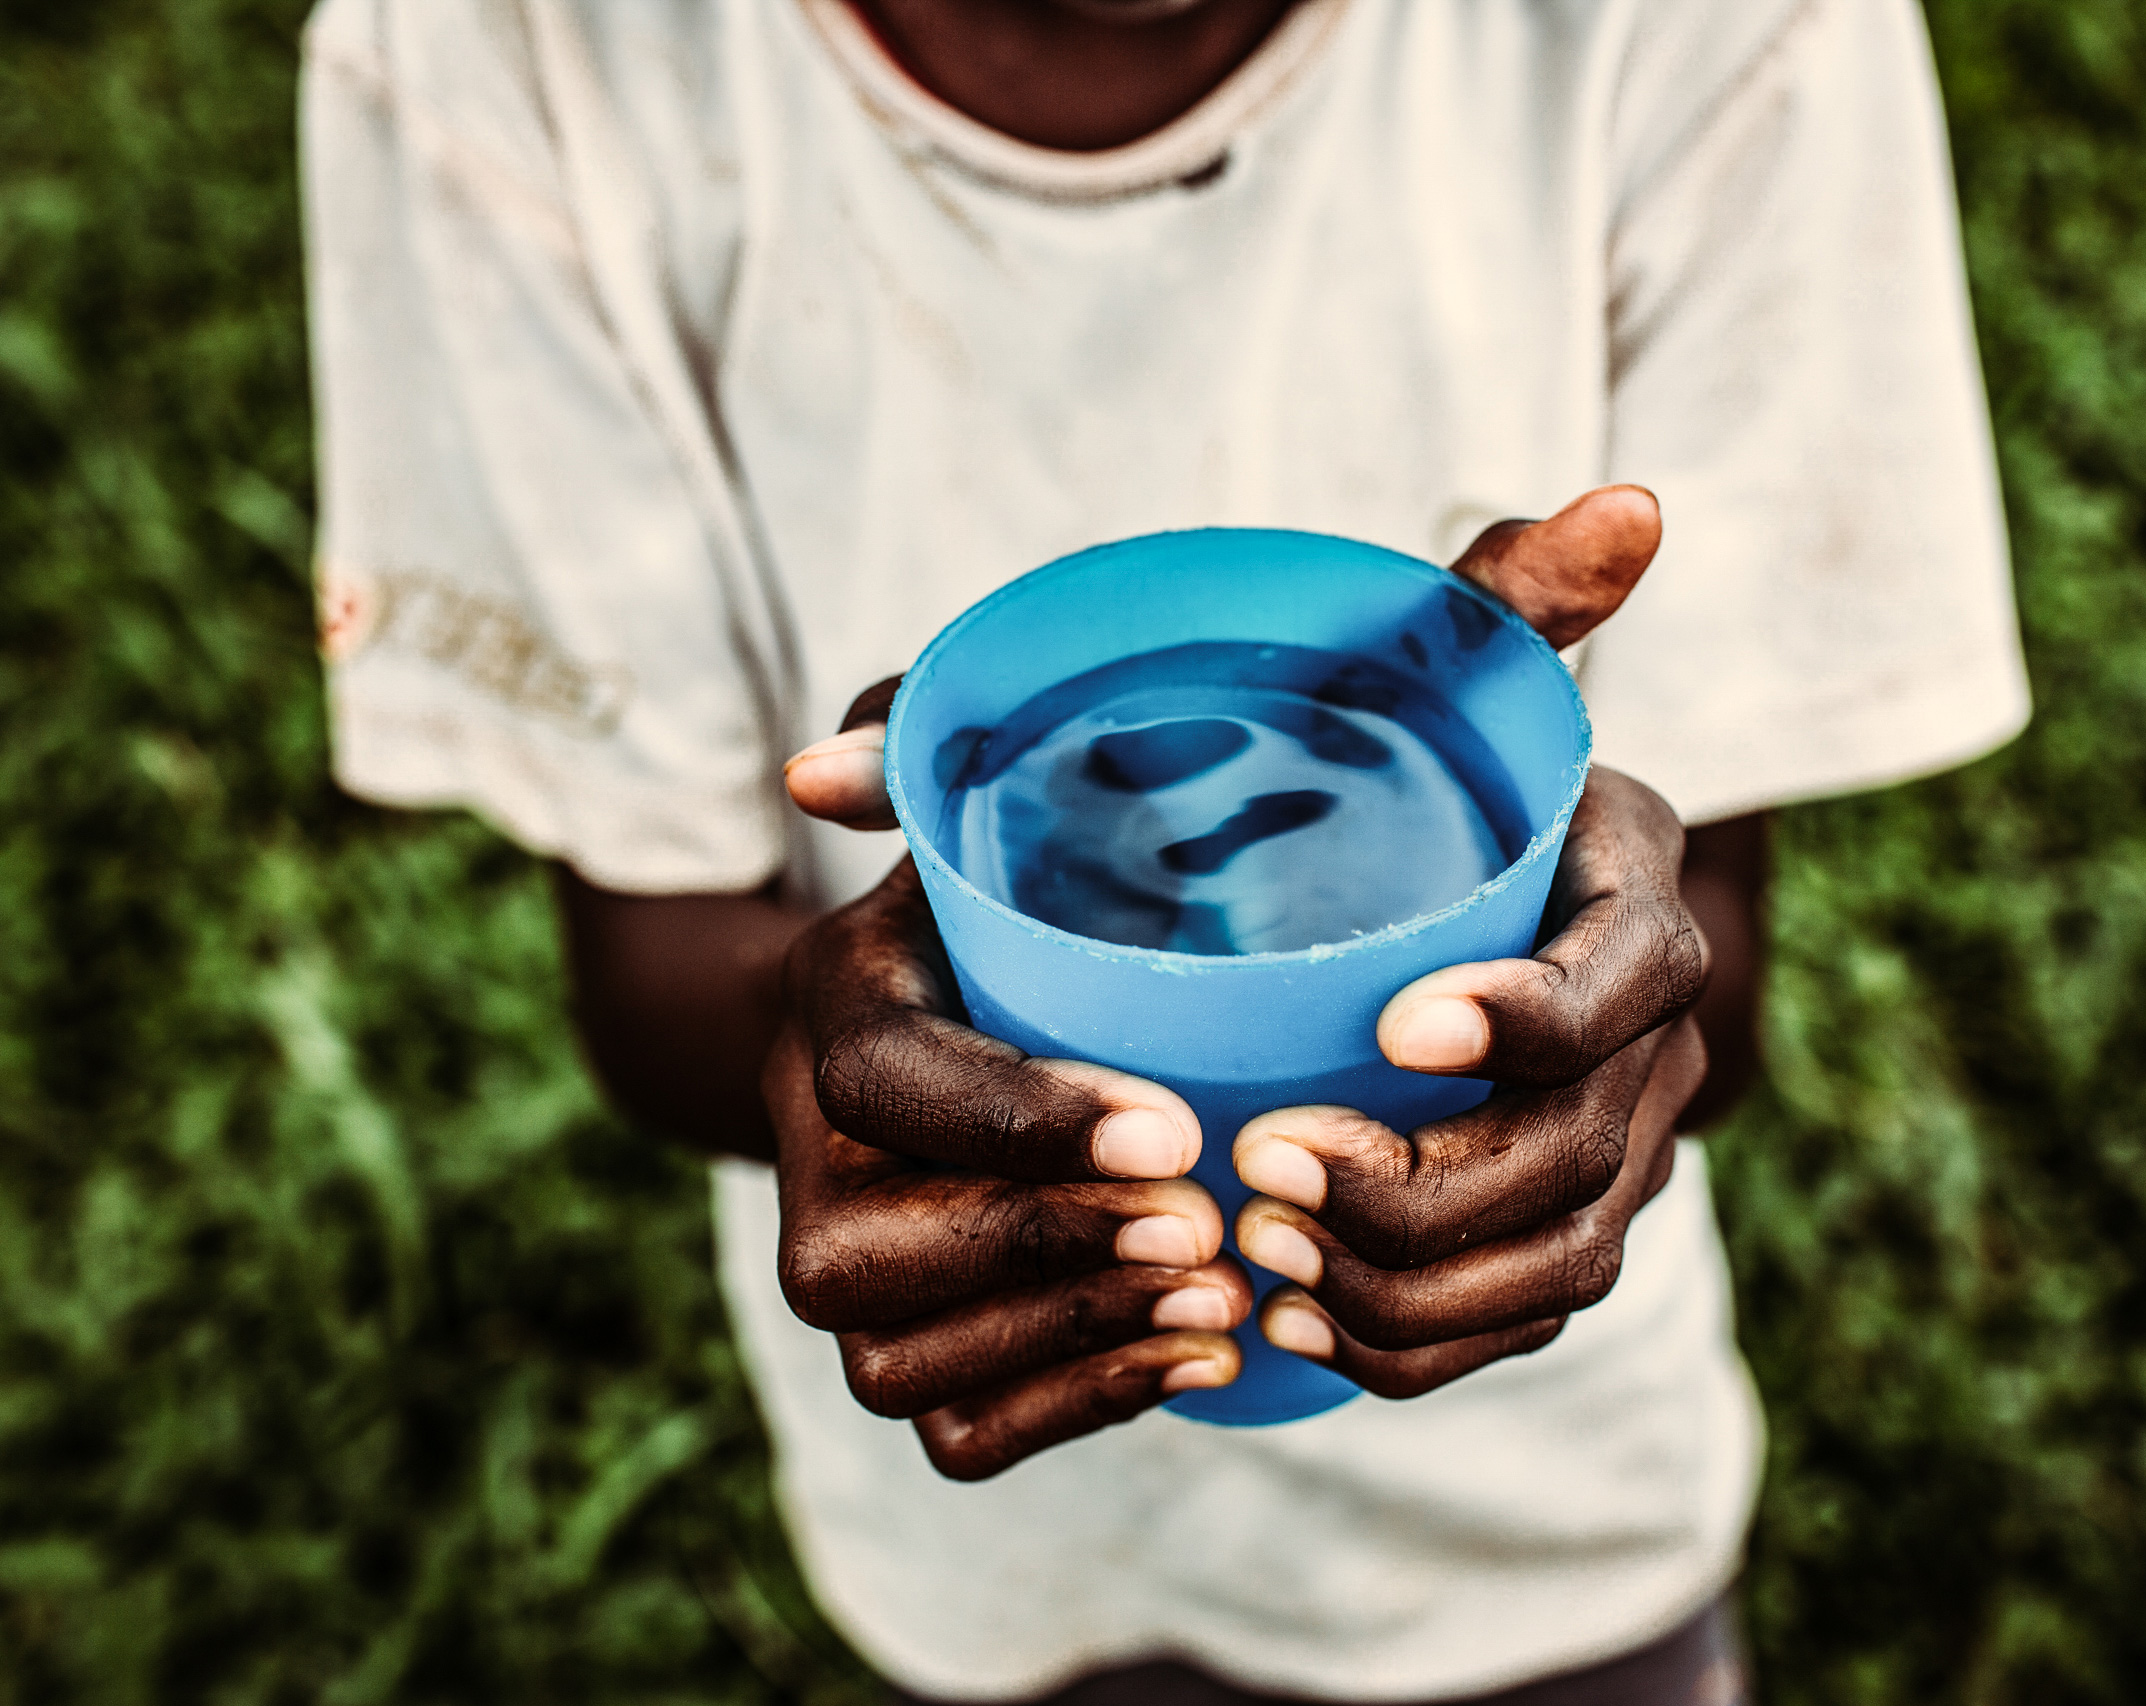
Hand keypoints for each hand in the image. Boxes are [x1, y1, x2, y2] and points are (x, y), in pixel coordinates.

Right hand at [768, 681, 1252, 1481]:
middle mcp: (807, 1168)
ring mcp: (848, 1282)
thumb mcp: (969, 804)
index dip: (1023, 1122)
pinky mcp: (904, 1360)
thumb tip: (823, 772)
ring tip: (1221, 1291)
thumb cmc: (993, 907)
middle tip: (1208, 1221)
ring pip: (906, 1366)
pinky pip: (961, 1436)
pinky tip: (1195, 1351)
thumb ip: (918, 746)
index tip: (1176, 1125)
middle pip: (870, 1262)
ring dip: (1072, 1340)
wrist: (949, 1034)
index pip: (888, 1088)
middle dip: (1047, 1251)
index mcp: (831, 1018)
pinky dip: (1078, 1409)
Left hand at [1228, 487, 1712, 1395]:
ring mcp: (1625, 1139)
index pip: (1631, 976)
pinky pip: (1525, 1323)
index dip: (1534, 1016)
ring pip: (1563, 1264)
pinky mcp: (1571, 1221)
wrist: (1454, 875)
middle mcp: (1656, 1027)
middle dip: (1434, 1187)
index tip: (1394, 1022)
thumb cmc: (1422, 758)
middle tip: (1270, 1164)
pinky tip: (1303, 1328)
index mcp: (1634, 884)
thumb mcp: (1429, 668)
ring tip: (1267, 1249)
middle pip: (1587, 1152)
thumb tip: (1521, 542)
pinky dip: (1418, 1348)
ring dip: (1415, 1287)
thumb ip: (1487, 602)